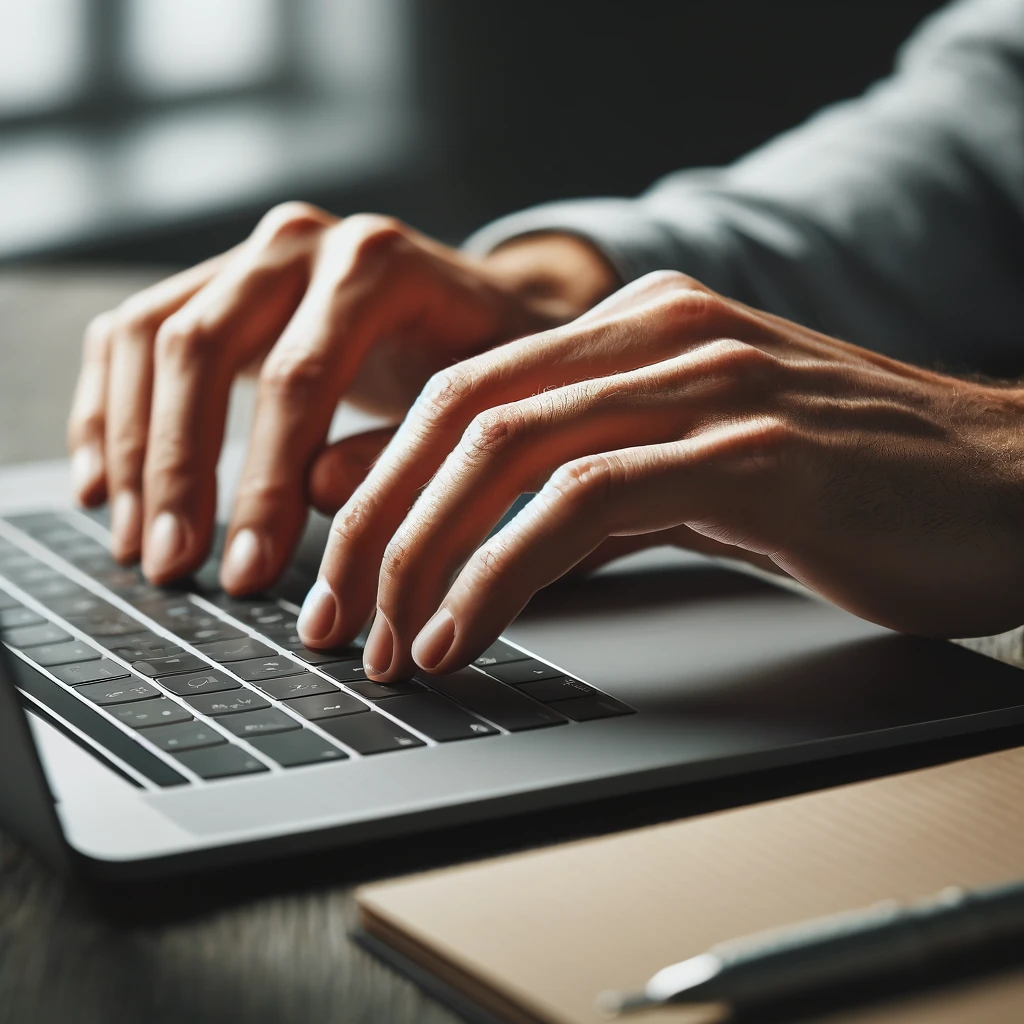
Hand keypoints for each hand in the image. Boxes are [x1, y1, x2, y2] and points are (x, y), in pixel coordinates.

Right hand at [65, 203, 618, 590]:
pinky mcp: (217, 280)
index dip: (263, 483)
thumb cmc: (492, 366)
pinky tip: (102, 482)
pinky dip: (108, 409)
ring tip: (137, 545)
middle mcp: (304, 242)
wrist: (484, 308)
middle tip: (173, 568)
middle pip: (204, 349)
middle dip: (179, 470)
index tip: (245, 571)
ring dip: (133, 449)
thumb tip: (316, 492)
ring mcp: (252, 254)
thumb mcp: (479, 407)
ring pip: (152, 338)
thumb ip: (406, 446)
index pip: (298, 376)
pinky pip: (133, 333)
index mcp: (379, 265)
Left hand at [300, 270, 1023, 679]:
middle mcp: (662, 334)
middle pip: (462, 415)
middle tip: (334, 616)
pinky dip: (503, 574)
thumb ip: (564, 478)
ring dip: (424, 557)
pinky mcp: (755, 453)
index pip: (460, 389)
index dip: (376, 474)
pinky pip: (586, 503)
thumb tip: (439, 514)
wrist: (1009, 486)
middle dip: (376, 524)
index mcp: (637, 327)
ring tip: (387, 644)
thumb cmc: (843, 487)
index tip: (328, 558)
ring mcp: (710, 383)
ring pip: (508, 453)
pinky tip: (465, 635)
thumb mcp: (681, 470)